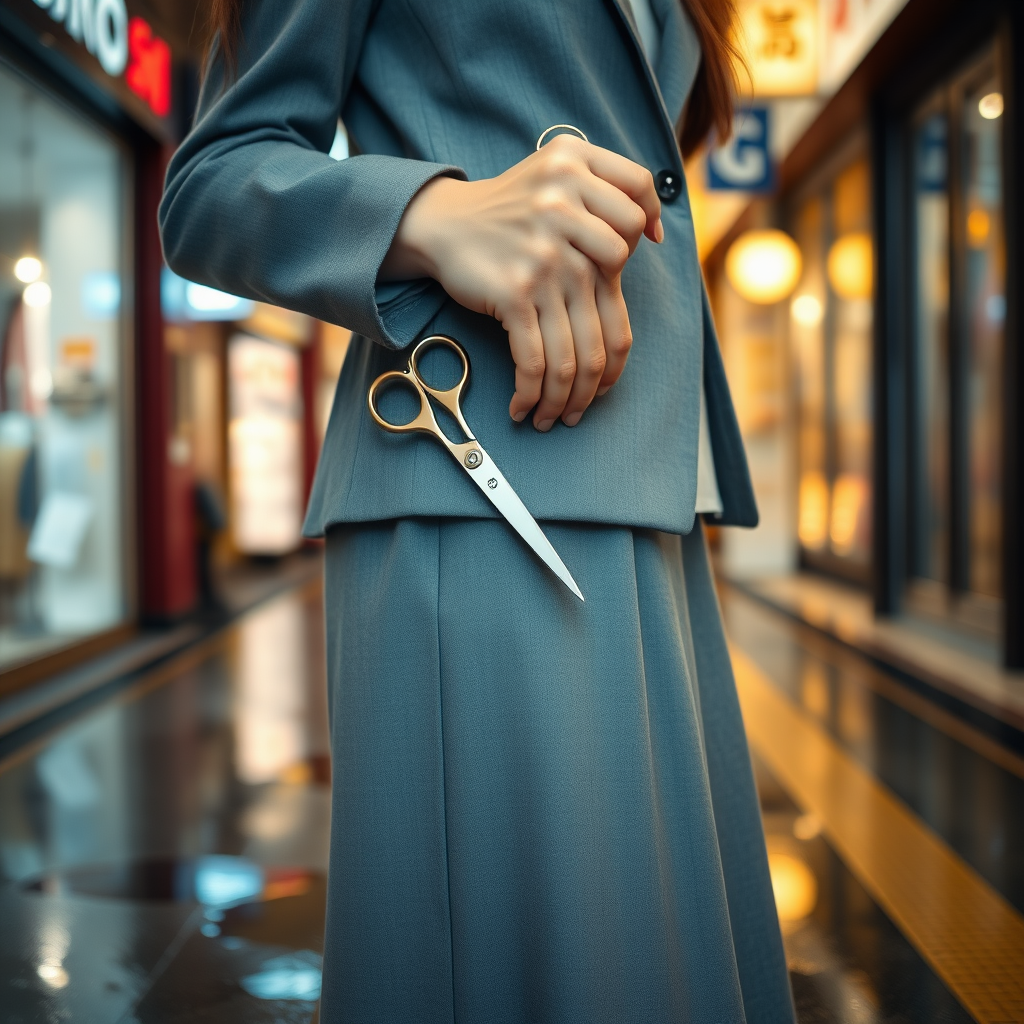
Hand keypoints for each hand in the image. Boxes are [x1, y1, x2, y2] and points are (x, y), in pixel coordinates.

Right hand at [380, 135, 662, 429]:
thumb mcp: (562, 172)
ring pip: (574, 358)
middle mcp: (574, 228)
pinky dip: (532, 394)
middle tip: (588, 403)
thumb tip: (655, 234)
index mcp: (592, 196)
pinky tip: (524, 408)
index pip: (633, 263)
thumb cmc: (509, 207)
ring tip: (559, 417)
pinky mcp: (514, 293)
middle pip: (608, 333)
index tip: (612, 363)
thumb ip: (608, 198)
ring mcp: (546, 264)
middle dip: (598, 385)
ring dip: (566, 401)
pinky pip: (535, 360)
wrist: (445, 220)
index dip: (628, 324)